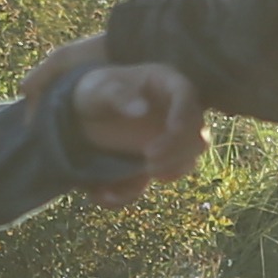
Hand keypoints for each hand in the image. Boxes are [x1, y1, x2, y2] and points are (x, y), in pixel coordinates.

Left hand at [60, 61, 207, 198]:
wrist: (82, 115)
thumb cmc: (95, 92)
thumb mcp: (98, 90)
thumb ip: (117, 96)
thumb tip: (142, 110)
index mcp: (165, 84)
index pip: (186, 95)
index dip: (184, 113)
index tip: (174, 129)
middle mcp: (175, 112)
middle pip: (195, 132)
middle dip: (177, 149)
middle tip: (149, 160)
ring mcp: (169, 140)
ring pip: (186, 159)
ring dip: (171, 169)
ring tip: (143, 172)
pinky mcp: (155, 162)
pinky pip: (153, 180)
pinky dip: (133, 190)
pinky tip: (106, 192)